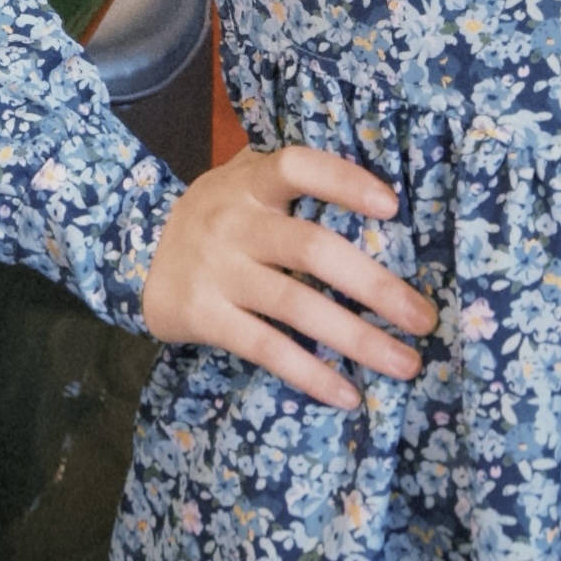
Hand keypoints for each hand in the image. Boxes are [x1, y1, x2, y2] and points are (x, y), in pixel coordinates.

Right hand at [141, 143, 434, 412]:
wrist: (136, 253)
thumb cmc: (217, 216)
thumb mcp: (242, 182)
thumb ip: (292, 181)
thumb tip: (384, 196)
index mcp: (250, 183)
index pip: (298, 167)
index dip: (343, 182)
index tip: (392, 207)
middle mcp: (234, 222)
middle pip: (312, 249)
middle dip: (375, 286)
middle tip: (424, 318)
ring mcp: (218, 271)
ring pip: (296, 306)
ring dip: (357, 338)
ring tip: (405, 365)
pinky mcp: (205, 316)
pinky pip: (265, 347)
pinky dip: (309, 372)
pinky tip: (347, 394)